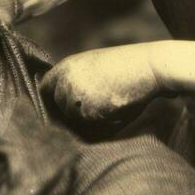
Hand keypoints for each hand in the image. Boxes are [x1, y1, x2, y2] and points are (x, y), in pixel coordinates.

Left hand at [40, 44, 161, 125]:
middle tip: (99, 111)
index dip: (53, 100)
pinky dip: (103, 126)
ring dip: (91, 121)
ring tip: (114, 106)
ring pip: (74, 121)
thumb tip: (66, 110)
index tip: (64, 109)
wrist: (149, 67)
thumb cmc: (129, 68)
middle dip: (74, 114)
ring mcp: (73, 95)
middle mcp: (65, 80)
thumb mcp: (97, 67)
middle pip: (59, 108)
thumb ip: (77, 83)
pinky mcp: (86, 111)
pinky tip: (118, 110)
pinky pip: (90, 128)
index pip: (45, 87)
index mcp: (67, 65)